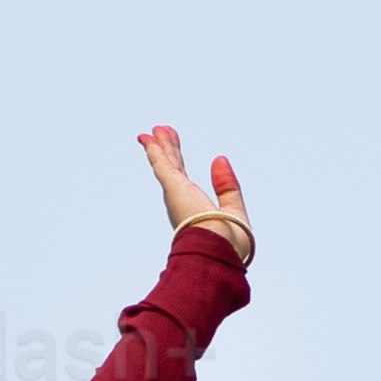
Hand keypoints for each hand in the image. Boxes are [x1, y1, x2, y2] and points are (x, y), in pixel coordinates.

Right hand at [139, 125, 253, 267]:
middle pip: (172, 167)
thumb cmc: (229, 242)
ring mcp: (175, 193)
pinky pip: (161, 163)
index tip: (175, 148)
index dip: (177, 161)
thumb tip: (220, 158)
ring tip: (156, 129)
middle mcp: (180, 200)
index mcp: (192, 208)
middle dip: (167, 149)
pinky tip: (147, 138)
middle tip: (161, 132)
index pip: (183, 179)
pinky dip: (154, 149)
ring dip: (160, 145)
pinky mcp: (173, 186)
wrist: (219, 251)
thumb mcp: (233, 209)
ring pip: (166, 162)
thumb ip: (227, 186)